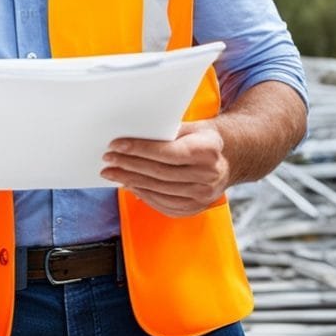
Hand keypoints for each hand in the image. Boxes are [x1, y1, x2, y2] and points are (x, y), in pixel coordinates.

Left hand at [100, 120, 229, 216]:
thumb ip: (167, 130)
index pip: (167, 152)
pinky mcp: (196, 208)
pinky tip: (129, 185)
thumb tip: (134, 133)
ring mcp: (203, 195)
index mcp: (208, 151)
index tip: (116, 145)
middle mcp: (208, 175)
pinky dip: (143, 195)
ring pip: (158, 190)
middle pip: (159, 173)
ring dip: (131, 181)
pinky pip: (164, 204)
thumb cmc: (203, 139)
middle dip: (129, 165)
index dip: (138, 149)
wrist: (228, 160)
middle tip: (108, 159)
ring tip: (112, 172)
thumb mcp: (192, 127)